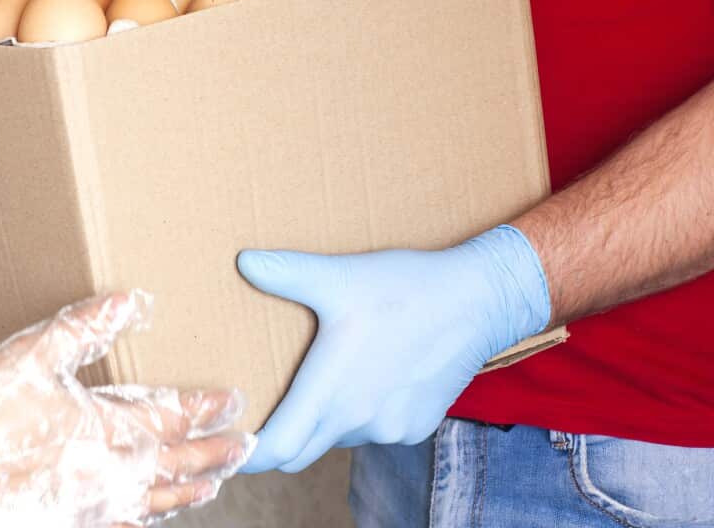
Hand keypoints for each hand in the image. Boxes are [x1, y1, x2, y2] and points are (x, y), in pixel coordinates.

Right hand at [0, 293, 255, 527]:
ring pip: (156, 499)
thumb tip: (131, 300)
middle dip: (214, 454)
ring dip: (190, 489)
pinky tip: (151, 517)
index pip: (172, 419)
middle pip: (177, 464)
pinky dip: (147, 517)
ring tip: (215, 484)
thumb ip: (86, 326)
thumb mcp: (35, 354)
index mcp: (108, 430)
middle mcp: (110, 471)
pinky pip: (122, 522)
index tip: (233, 401)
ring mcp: (91, 501)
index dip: (206, 409)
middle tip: (246, 447)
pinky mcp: (68, 518)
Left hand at [236, 226, 550, 472]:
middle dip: (281, 441)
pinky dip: (364, 416)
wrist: (478, 301)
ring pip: (339, 440)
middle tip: (267, 416)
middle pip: (301, 452)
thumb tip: (245, 261)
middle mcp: (358, 421)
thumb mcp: (340, 277)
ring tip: (325, 381)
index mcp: (330, 391)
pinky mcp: (417, 427)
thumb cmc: (406, 288)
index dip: (250, 452)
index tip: (234, 442)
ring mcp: (390, 429)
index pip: (277, 449)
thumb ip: (287, 273)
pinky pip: (376, 432)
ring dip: (326, 422)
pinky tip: (369, 379)